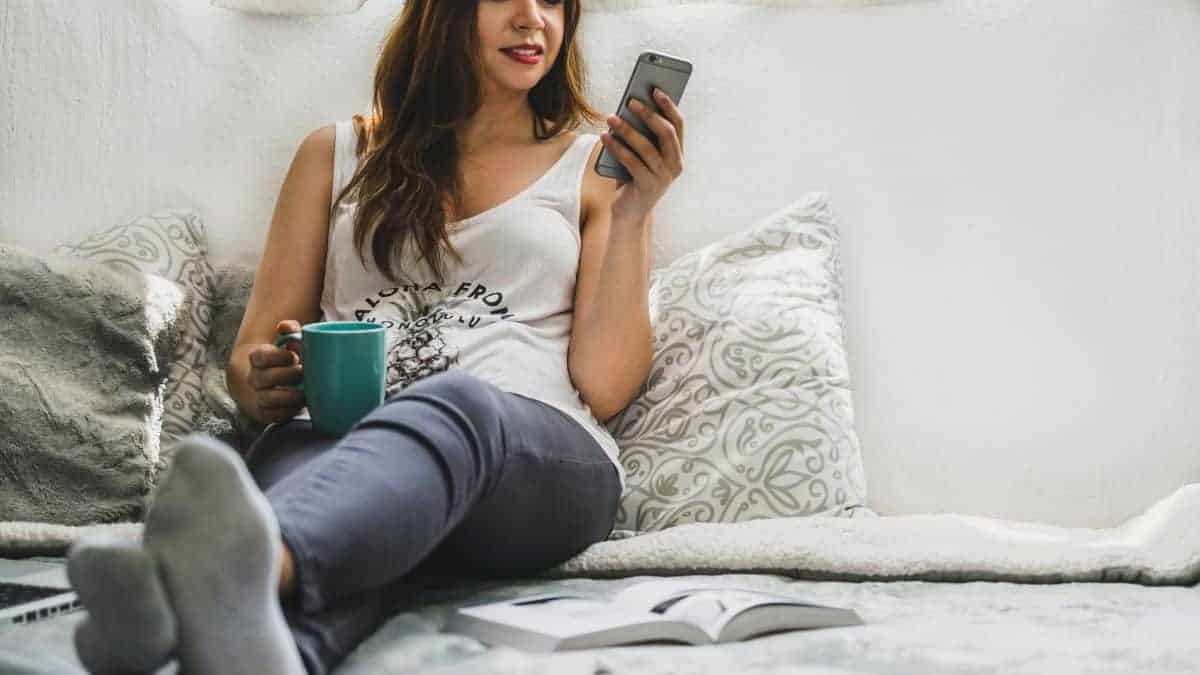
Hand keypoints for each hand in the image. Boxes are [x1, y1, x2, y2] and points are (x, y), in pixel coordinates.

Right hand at [245, 319, 305, 424]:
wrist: (270, 383)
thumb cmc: (285, 359)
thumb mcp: (287, 343)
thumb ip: (289, 331)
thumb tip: (286, 326)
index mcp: (257, 358)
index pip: (260, 356)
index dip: (278, 356)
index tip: (294, 356)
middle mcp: (254, 378)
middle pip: (266, 378)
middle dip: (288, 375)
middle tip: (304, 372)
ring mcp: (259, 397)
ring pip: (269, 399)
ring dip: (290, 396)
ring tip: (306, 392)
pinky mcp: (266, 413)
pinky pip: (275, 415)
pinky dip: (290, 411)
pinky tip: (301, 404)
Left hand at [601, 87, 685, 223]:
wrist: (628, 213)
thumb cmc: (633, 177)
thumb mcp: (640, 155)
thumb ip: (641, 135)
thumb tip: (629, 107)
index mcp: (677, 153)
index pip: (678, 124)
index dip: (668, 105)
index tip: (655, 89)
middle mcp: (675, 165)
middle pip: (666, 133)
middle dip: (649, 114)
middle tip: (631, 101)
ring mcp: (663, 177)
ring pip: (647, 147)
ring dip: (627, 130)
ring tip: (611, 117)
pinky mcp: (648, 187)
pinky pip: (631, 162)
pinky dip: (617, 147)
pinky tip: (604, 136)